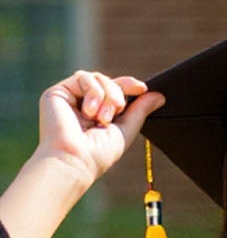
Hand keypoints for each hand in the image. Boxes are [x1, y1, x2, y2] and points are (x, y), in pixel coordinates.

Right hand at [35, 71, 159, 189]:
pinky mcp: (57, 92)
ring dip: (107, 95)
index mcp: (98, 113)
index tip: (142, 88)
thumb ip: (140, 111)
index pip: (114, 90)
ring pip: (96, 77)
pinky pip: (82, 77)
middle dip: (118, 94)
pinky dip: (93, 92)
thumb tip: (159, 95)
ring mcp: (70, 97)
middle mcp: (83, 104)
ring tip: (102, 117)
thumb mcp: (126, 130)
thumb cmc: (99, 153)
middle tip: (117, 112)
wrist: (75, 159)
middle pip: (107, 81)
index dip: (128, 85)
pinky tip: (89, 112)